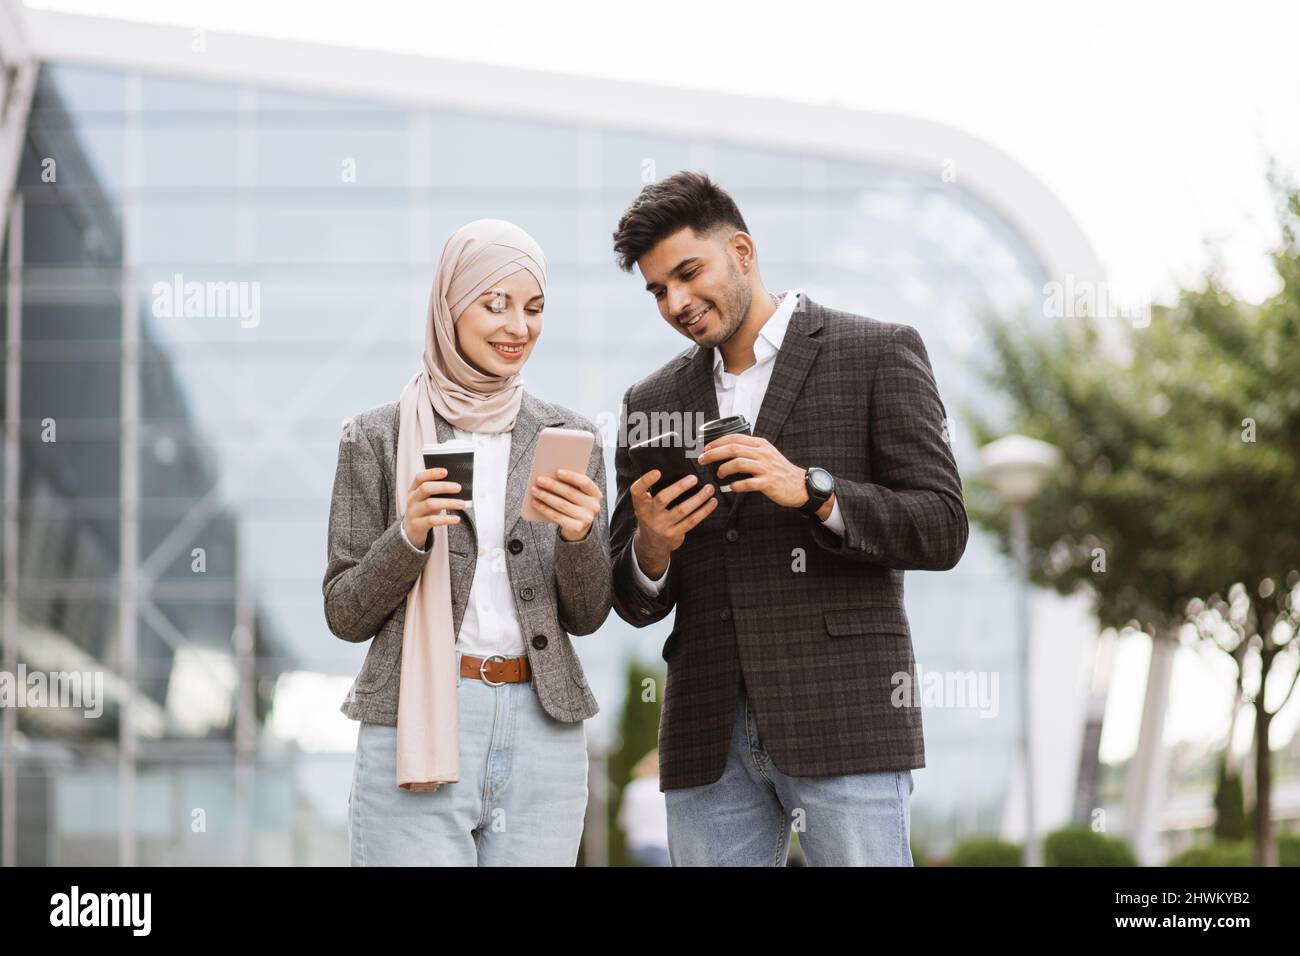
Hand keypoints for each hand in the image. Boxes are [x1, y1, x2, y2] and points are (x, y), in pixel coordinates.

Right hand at [402, 467, 467, 546]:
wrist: (411, 530)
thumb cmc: (424, 510)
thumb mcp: (427, 499)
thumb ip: (438, 492)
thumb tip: (457, 486)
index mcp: (414, 490)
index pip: (420, 478)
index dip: (432, 473)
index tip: (446, 471)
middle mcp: (412, 499)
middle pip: (425, 488)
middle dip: (443, 487)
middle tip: (458, 487)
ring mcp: (413, 512)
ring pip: (430, 504)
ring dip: (448, 503)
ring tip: (462, 504)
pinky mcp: (417, 525)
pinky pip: (432, 521)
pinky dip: (446, 519)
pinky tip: (456, 519)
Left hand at [531, 468, 602, 541]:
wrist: (579, 526)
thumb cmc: (576, 503)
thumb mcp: (578, 493)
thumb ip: (570, 484)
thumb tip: (550, 474)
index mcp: (595, 493)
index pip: (585, 482)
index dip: (572, 477)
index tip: (557, 471)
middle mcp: (594, 506)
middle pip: (570, 493)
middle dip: (553, 485)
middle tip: (539, 480)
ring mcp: (586, 518)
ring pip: (562, 505)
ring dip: (546, 496)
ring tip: (534, 490)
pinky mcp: (576, 527)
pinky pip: (557, 517)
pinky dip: (544, 509)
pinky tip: (536, 503)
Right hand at [629, 469, 717, 575]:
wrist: (651, 543)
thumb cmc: (652, 516)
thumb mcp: (646, 505)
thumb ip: (654, 491)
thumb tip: (675, 470)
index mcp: (640, 504)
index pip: (637, 491)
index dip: (646, 481)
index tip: (657, 472)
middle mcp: (649, 515)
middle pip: (662, 499)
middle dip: (679, 487)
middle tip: (693, 478)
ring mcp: (662, 526)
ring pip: (682, 510)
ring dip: (698, 498)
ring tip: (709, 489)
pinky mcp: (674, 534)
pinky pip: (692, 521)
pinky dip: (704, 510)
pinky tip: (711, 502)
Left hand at [697, 434, 813, 509]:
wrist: (800, 485)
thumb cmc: (780, 471)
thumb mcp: (766, 454)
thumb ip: (750, 450)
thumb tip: (726, 451)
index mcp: (761, 444)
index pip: (735, 438)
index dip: (717, 442)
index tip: (705, 448)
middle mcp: (763, 453)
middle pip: (733, 449)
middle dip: (714, 453)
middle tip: (702, 459)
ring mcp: (766, 468)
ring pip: (739, 463)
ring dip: (723, 469)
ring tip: (718, 474)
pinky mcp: (769, 482)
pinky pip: (748, 483)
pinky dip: (736, 485)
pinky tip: (731, 488)